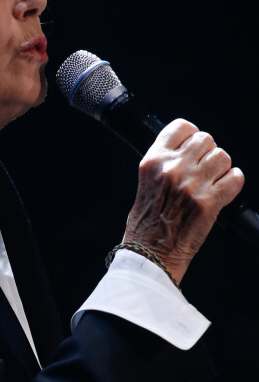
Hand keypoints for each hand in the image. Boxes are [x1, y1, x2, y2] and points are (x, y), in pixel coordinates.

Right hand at [123, 118, 244, 283]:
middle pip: (205, 139)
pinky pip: (235, 178)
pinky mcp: (210, 202)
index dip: (192, 134)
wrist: (151, 253)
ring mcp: (193, 185)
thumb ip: (164, 163)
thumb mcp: (145, 183)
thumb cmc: (145, 224)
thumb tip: (187, 151)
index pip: (181, 127)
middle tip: (203, 168)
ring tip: (212, 181)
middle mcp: (173, 169)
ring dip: (221, 168)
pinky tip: (223, 191)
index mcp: (153, 161)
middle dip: (208, 152)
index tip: (193, 143)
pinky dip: (233, 183)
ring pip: (222, 157)